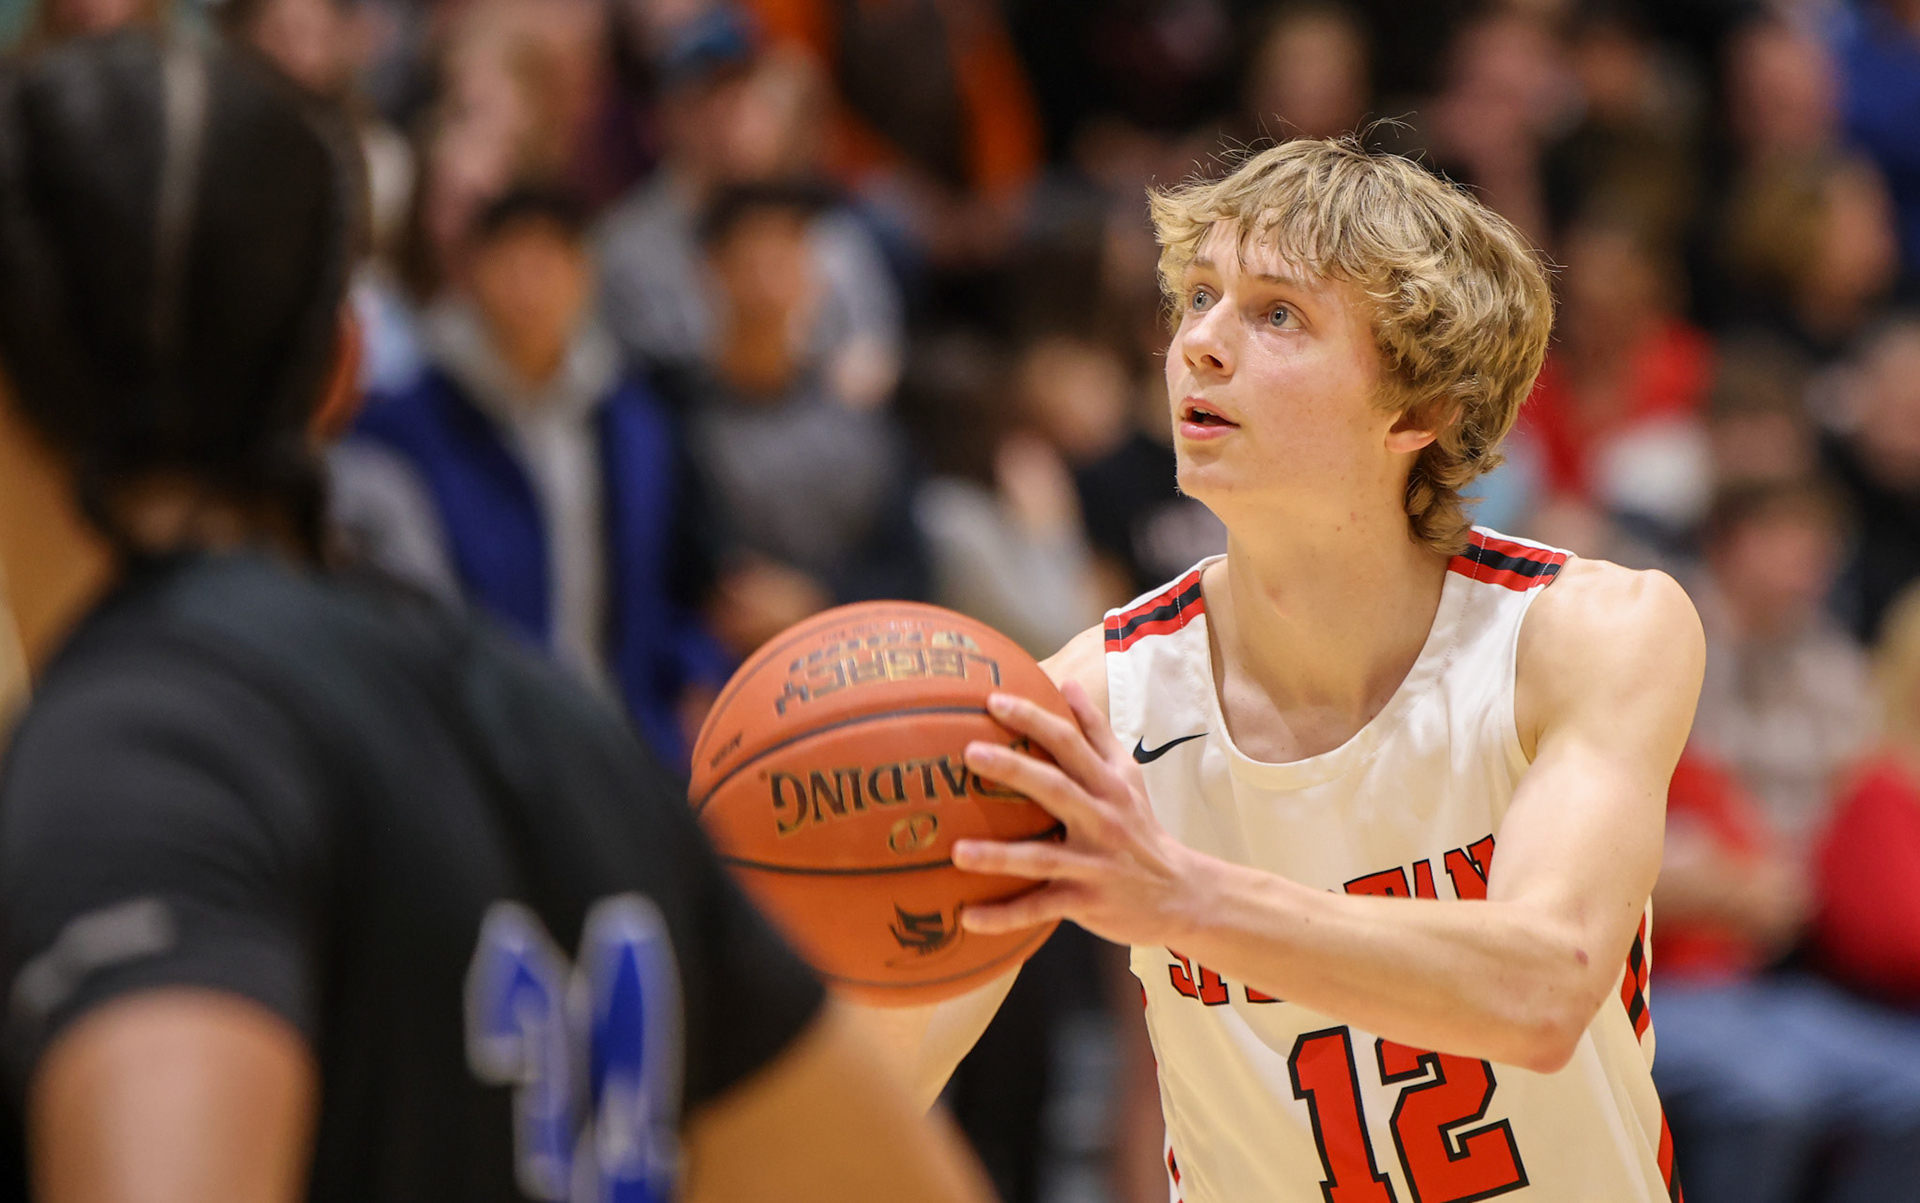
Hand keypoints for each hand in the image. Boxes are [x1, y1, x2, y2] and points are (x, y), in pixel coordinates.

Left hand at [952, 682, 1208, 946]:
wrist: (1181, 893)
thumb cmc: (1141, 828)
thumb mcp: (1126, 775)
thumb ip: (1096, 731)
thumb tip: (1067, 682)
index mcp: (1108, 785)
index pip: (1069, 743)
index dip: (1034, 719)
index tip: (994, 701)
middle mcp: (1102, 820)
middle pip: (1056, 788)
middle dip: (1014, 769)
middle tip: (970, 753)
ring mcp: (1093, 864)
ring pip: (1042, 858)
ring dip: (999, 857)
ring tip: (957, 852)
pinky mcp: (1086, 902)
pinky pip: (1040, 909)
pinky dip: (1005, 916)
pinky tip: (967, 916)